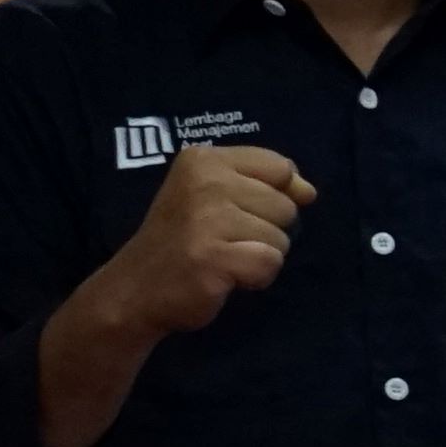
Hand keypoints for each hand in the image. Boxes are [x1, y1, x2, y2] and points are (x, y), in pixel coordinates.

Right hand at [90, 140, 311, 338]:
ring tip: (222, 256)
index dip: (278, 194)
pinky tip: (225, 275)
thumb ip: (264, 185)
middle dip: (265, 230)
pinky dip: (255, 277)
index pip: (280, 167)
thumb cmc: (183, 238)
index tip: (245, 211)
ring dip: (259, 255)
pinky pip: (270, 263)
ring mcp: (208, 220)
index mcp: (204, 159)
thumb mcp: (215, 196)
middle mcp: (205, 182)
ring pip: (281, 238)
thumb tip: (309, 192)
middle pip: (285, 205)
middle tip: (223, 239)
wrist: (136, 287)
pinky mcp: (215, 257)